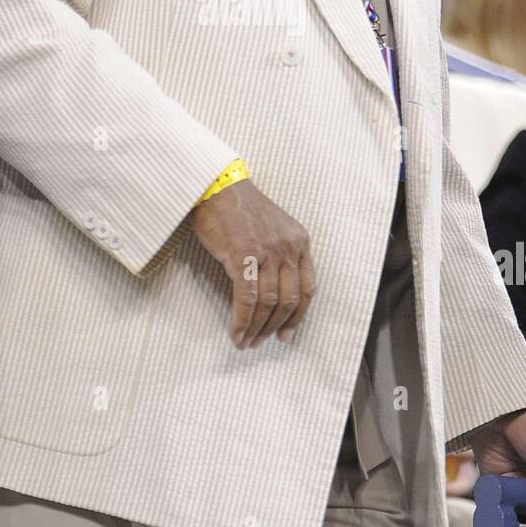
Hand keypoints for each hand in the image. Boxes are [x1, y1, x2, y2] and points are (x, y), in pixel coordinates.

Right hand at [187, 180, 315, 348]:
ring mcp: (268, 251)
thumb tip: (270, 295)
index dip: (298, 317)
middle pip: (289, 300)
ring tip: (245, 341)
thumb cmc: (238, 207)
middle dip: (275, 327)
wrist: (216, 184)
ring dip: (256, 329)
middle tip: (261, 342)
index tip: (286, 334)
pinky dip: (241, 321)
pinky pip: (247, 299)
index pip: (308, 289)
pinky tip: (235, 333)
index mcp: (299, 241)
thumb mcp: (272, 229)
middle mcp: (289, 247)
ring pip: (269, 304)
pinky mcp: (244, 256)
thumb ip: (278, 255)